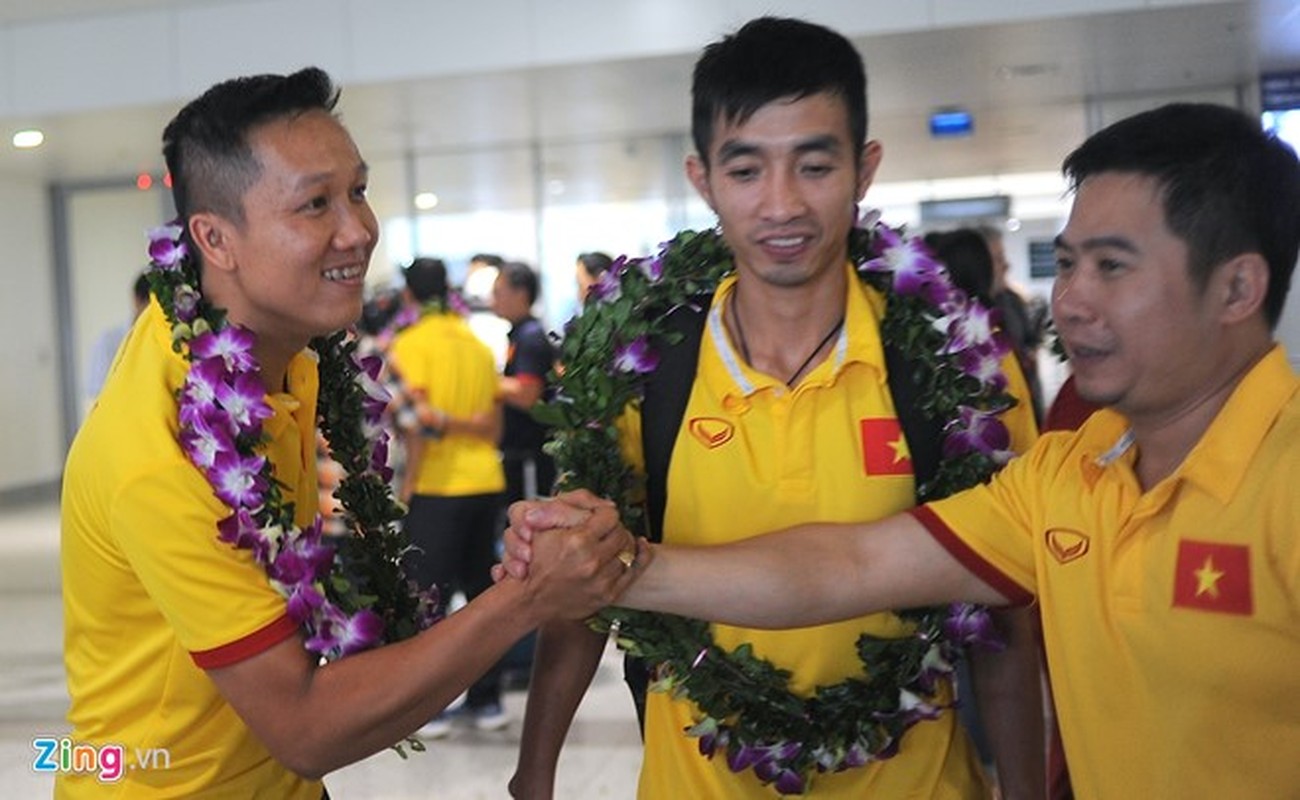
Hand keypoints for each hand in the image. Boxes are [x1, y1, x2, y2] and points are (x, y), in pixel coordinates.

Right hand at [501, 491, 639, 619]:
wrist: (530, 599)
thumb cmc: (534, 563)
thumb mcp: (542, 526)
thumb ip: (570, 507)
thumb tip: (605, 504)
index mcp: (577, 542)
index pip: (610, 515)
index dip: (604, 513)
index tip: (599, 516)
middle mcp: (592, 562)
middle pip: (621, 532)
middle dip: (613, 528)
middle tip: (604, 529)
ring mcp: (601, 580)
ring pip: (628, 550)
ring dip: (621, 543)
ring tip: (610, 541)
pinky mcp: (608, 594)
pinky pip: (634, 571)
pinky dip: (639, 557)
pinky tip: (638, 548)